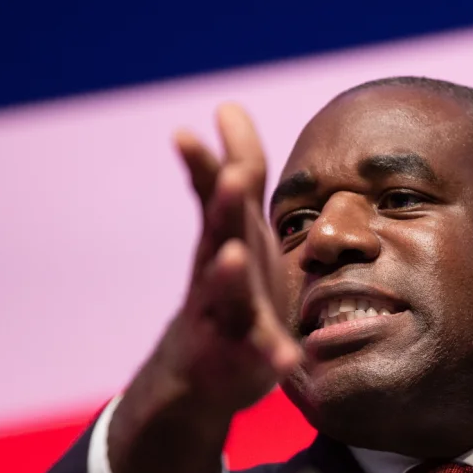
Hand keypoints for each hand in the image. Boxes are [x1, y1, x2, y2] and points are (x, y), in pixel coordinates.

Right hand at [155, 103, 302, 413]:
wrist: (204, 366)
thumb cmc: (231, 281)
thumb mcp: (236, 224)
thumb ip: (235, 170)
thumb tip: (228, 105)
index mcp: (225, 236)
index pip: (212, 194)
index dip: (202, 164)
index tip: (183, 133)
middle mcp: (219, 269)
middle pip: (218, 234)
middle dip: (224, 206)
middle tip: (232, 179)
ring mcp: (226, 313)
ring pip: (225, 293)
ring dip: (228, 275)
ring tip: (233, 255)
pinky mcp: (244, 355)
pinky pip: (260, 354)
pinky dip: (271, 355)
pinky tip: (289, 358)